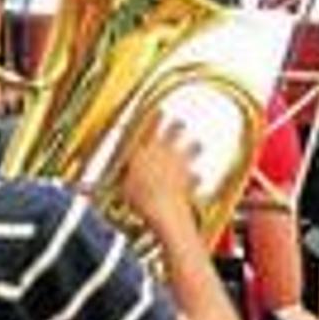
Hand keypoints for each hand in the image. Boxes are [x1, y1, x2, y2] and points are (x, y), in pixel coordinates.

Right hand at [120, 110, 199, 232]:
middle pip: (176, 128)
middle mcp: (166, 151)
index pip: (151, 125)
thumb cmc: (139, 196)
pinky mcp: (190, 178)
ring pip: (194, 146)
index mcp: (147, 148)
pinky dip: (195, 177)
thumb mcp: (124, 185)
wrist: (162, 208)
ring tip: (197, 145)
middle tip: (179, 123)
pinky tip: (196, 178)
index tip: (161, 111)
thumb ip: (126, 177)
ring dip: (194, 146)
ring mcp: (181, 163)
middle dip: (178, 125)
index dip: (157, 117)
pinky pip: (196, 175)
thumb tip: (121, 176)